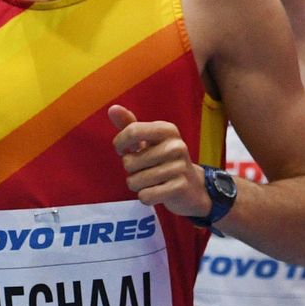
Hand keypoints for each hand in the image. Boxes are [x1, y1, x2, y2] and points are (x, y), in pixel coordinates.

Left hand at [109, 104, 209, 218]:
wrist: (191, 187)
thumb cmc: (162, 160)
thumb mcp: (148, 141)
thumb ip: (129, 125)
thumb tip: (112, 108)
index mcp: (167, 130)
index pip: (132, 131)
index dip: (120, 144)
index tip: (122, 150)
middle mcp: (176, 145)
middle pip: (128, 162)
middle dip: (130, 170)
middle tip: (145, 169)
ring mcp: (179, 167)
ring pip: (134, 181)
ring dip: (137, 185)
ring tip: (151, 181)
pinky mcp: (180, 187)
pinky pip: (145, 195)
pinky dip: (146, 197)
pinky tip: (158, 191)